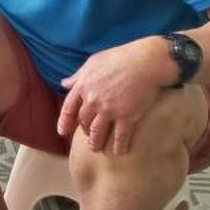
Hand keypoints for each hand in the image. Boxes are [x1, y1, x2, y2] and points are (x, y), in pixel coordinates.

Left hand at [57, 38, 170, 153]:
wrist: (147, 61)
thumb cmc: (121, 57)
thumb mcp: (93, 62)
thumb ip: (78, 76)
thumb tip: (64, 83)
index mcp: (83, 86)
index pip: (68, 109)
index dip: (64, 122)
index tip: (63, 132)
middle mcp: (93, 101)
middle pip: (84, 122)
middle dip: (85, 132)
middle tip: (89, 137)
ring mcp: (109, 110)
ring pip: (97, 133)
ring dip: (96, 143)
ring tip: (98, 149)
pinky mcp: (127, 116)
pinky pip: (120, 137)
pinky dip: (119, 146)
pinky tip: (120, 152)